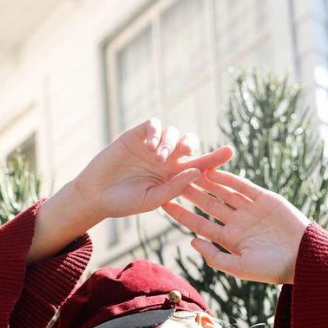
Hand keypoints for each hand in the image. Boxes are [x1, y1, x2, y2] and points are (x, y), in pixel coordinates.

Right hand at [72, 118, 234, 219]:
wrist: (97, 195)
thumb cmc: (125, 202)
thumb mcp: (153, 199)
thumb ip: (175, 187)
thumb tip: (198, 172)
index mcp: (174, 177)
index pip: (199, 165)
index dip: (215, 158)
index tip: (230, 152)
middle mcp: (166, 160)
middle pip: (189, 143)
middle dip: (191, 144)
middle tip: (185, 151)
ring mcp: (152, 146)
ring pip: (173, 133)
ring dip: (169, 142)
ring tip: (157, 157)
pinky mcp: (137, 135)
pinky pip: (154, 124)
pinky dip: (156, 132)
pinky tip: (149, 146)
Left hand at [160, 167, 310, 284]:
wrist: (303, 257)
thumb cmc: (271, 269)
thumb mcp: (239, 267)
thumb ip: (215, 256)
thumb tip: (192, 241)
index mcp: (230, 240)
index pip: (201, 225)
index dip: (183, 215)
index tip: (164, 205)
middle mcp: (238, 223)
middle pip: (208, 205)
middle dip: (190, 193)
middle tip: (171, 180)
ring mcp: (251, 210)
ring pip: (223, 192)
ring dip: (206, 182)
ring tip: (188, 170)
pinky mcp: (265, 199)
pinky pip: (243, 186)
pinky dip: (228, 178)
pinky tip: (212, 171)